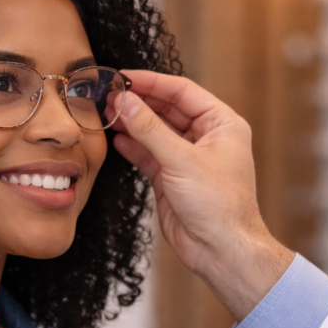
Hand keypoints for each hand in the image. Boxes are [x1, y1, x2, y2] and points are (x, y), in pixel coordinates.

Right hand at [113, 70, 293, 320]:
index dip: (152, 82)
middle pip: (167, 108)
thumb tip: (124, 100)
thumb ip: (149, 128)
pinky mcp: (173, 178)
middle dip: (138, 101)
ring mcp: (189, 158)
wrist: (221, 250)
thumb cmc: (218, 205)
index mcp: (222, 124)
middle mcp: (207, 137)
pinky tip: (115, 137)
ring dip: (132, 122)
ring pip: (156, 131)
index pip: (183, 91)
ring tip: (105, 111)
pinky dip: (133, 146)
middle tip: (107, 93)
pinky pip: (149, 154)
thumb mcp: (181, 160)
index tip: (123, 77)